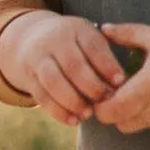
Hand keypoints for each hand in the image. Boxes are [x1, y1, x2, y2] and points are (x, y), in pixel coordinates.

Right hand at [0, 11, 125, 125]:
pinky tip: (73, 120)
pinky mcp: (28, 77)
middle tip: (106, 101)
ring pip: (54, 81)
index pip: (93, 46)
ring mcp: (38, 58)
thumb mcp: (89, 38)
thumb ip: (104, 56)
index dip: (107, 65)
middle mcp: (55, 40)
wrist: (31, 38)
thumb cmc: (74, 43)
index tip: (121, 82)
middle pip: (73, 65)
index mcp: (77, 28)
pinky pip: (41, 96)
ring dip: (73, 101)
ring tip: (88, 114)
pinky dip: (58, 111)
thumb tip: (120, 84)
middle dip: (91, 86)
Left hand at [92, 24, 149, 133]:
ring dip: (131, 112)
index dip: (101, 104)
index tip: (104, 88)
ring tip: (138, 88)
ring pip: (137, 125)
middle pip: (120, 123)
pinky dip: (149, 112)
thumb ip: (127, 33)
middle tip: (118, 88)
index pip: (111, 111)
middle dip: (113, 110)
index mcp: (149, 85)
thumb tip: (103, 28)